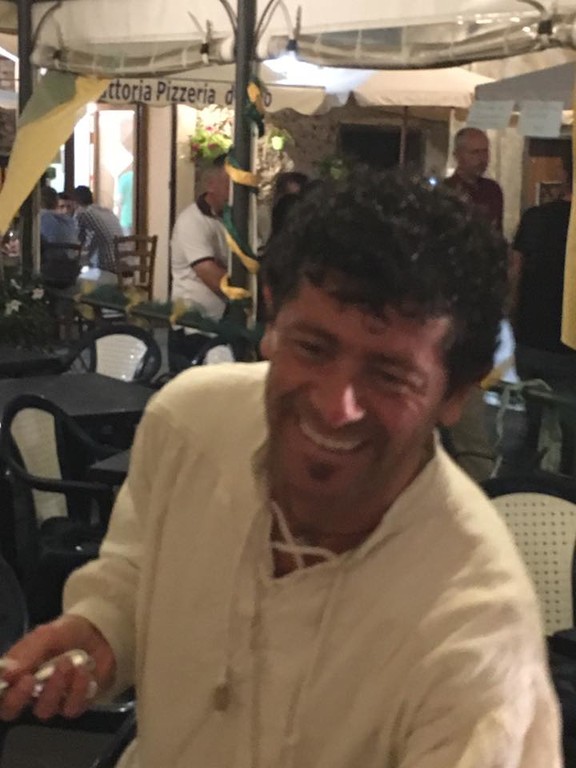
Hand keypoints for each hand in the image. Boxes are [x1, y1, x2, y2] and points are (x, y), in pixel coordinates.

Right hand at [0, 615, 115, 720]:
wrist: (98, 633)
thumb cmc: (65, 634)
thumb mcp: (46, 635)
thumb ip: (25, 653)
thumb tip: (6, 675)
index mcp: (16, 675)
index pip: (0, 695)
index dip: (1, 693)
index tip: (7, 680)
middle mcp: (29, 693)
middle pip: (11, 711)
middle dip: (19, 697)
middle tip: (30, 680)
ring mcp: (52, 702)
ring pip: (44, 710)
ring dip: (54, 686)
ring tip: (67, 663)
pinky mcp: (75, 705)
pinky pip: (71, 708)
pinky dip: (77, 689)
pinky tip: (83, 671)